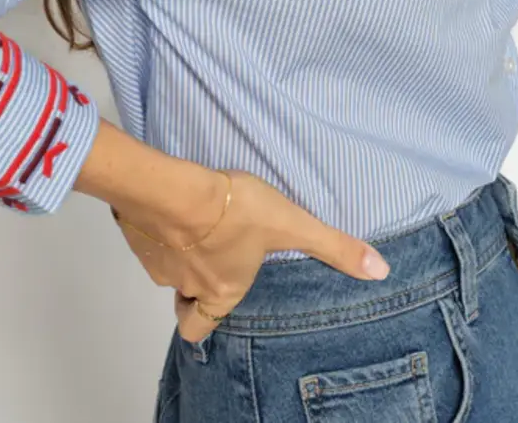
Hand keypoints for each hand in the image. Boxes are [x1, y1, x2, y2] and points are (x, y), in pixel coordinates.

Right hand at [112, 168, 389, 342]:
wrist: (172, 188)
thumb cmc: (232, 210)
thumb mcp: (292, 223)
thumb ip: (334, 246)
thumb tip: (381, 271)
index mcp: (220, 291)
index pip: (199, 328)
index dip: (204, 318)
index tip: (212, 302)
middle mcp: (185, 284)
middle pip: (181, 299)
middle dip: (190, 284)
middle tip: (205, 258)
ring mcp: (156, 261)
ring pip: (164, 267)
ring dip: (176, 250)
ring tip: (191, 222)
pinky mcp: (136, 233)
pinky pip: (145, 236)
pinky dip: (156, 226)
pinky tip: (170, 205)